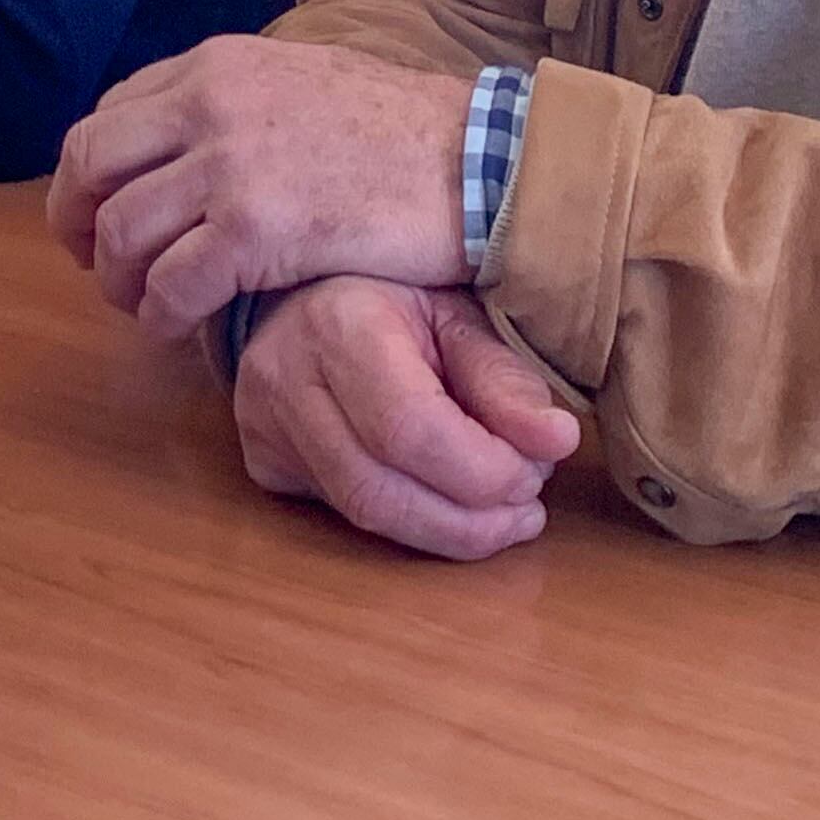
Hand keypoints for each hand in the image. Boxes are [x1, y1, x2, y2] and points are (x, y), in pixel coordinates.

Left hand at [47, 34, 475, 336]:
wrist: (480, 161)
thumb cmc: (406, 132)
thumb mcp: (305, 81)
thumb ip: (240, 102)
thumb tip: (190, 142)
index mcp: (219, 65)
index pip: (111, 115)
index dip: (90, 174)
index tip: (98, 213)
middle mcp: (209, 102)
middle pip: (88, 164)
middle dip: (75, 223)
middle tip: (95, 265)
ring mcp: (227, 163)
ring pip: (118, 231)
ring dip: (119, 280)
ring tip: (144, 305)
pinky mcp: (253, 228)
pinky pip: (170, 284)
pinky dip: (160, 315)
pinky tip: (177, 330)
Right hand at [234, 275, 578, 560]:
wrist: (309, 287)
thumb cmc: (398, 295)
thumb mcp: (458, 314)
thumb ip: (502, 378)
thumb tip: (556, 442)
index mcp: (337, 323)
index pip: (409, 430)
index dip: (483, 472)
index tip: (538, 472)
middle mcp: (283, 376)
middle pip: (380, 490)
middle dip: (470, 519)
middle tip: (527, 506)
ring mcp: (263, 424)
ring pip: (360, 515)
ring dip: (447, 532)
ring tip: (502, 515)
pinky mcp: (264, 461)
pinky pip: (344, 514)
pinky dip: (410, 521)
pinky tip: (448, 502)